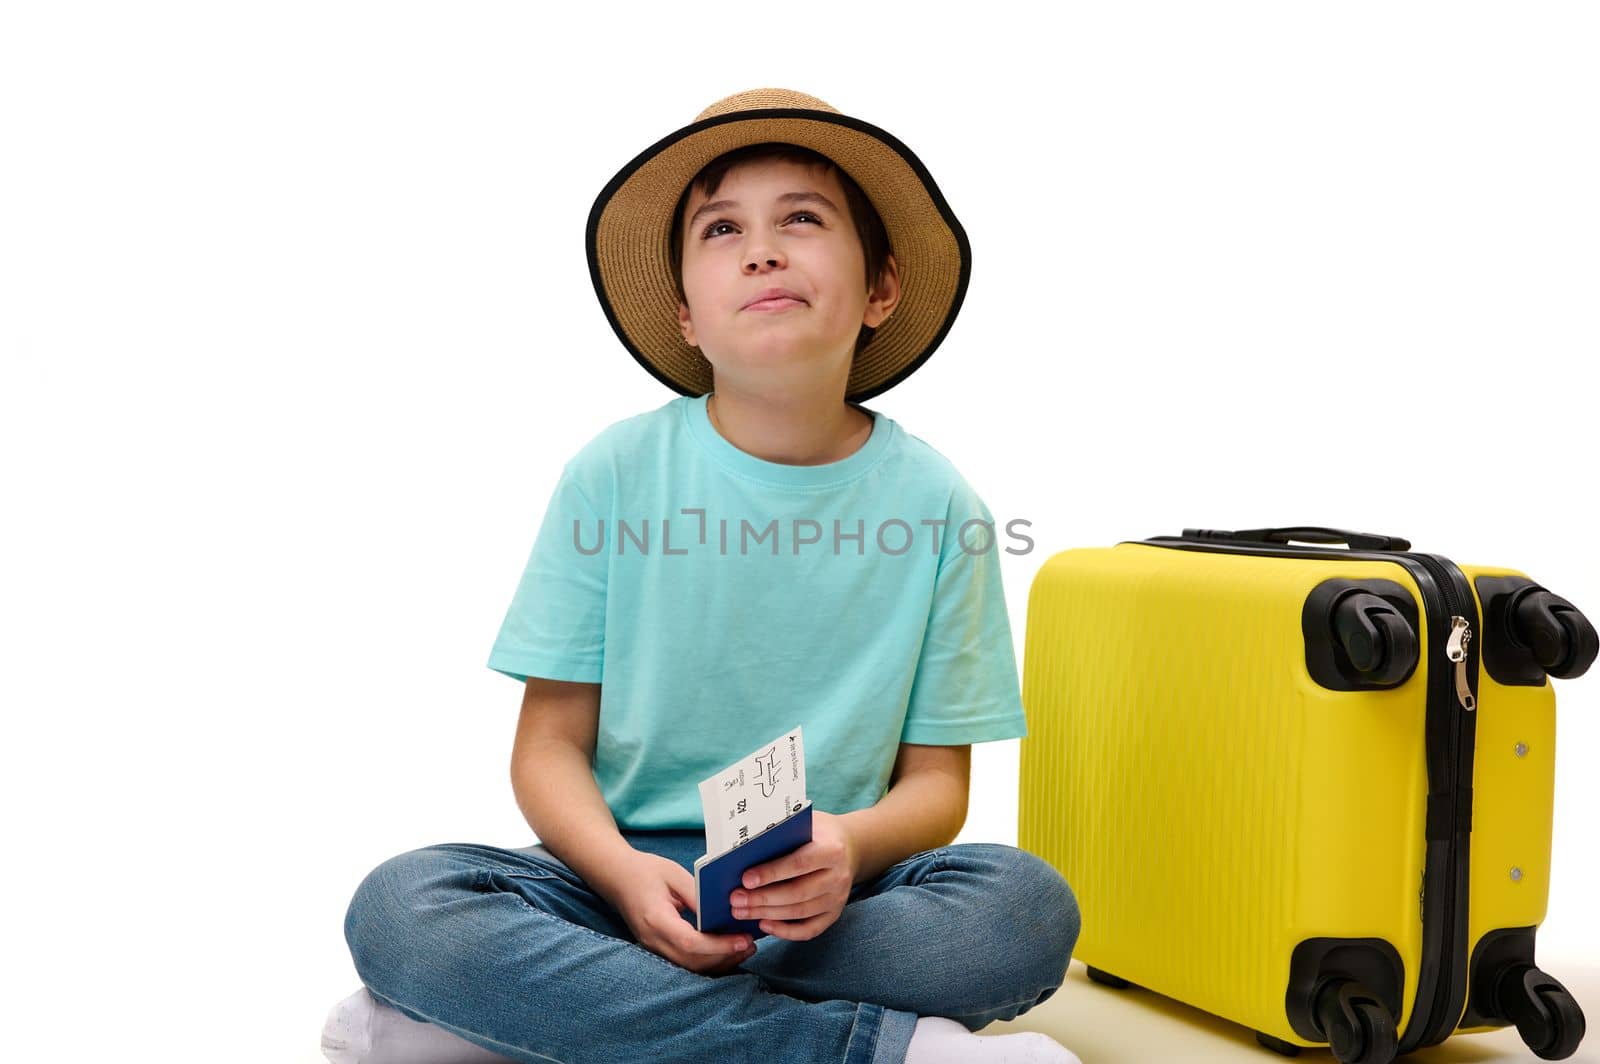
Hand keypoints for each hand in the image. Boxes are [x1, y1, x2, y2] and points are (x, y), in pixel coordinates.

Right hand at [601, 849, 757, 974]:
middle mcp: (653, 940)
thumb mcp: (674, 874)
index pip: (691, 942)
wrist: (616, 876)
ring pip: (689, 967)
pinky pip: (684, 962)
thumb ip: (697, 895)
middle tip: (750, 944)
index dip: (719, 946)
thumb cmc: (645, 870)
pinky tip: (725, 951)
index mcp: (656, 919)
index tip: (743, 939)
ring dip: (718, 963)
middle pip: (693, 962)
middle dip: (725, 958)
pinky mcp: (657, 948)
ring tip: (744, 949)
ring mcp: (653, 948)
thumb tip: (723, 911)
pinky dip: (707, 960)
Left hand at [729, 809, 858, 941]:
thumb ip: (783, 834)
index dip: (771, 873)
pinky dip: (785, 931)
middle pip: (798, 893)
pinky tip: (764, 924)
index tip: (745, 880)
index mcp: (832, 850)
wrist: (849, 846)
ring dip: (768, 914)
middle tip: (736, 899)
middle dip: (763, 898)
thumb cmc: (817, 832)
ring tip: (742, 912)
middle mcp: (839, 876)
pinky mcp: (834, 914)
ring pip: (800, 912)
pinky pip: (809, 929)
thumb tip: (745, 849)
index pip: (799, 864)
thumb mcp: (805, 824)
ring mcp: (838, 898)